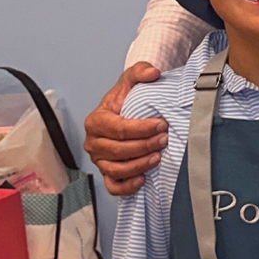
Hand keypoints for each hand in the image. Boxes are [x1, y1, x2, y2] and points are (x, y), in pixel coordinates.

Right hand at [84, 64, 166, 196]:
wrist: (124, 112)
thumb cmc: (125, 100)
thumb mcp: (131, 81)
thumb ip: (140, 71)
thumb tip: (152, 73)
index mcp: (96, 120)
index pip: (118, 128)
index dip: (141, 129)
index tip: (161, 124)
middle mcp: (94, 142)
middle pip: (118, 150)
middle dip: (143, 146)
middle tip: (164, 139)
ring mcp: (99, 160)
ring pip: (116, 168)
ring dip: (139, 165)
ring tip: (158, 157)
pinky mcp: (107, 173)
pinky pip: (113, 186)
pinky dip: (127, 186)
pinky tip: (143, 179)